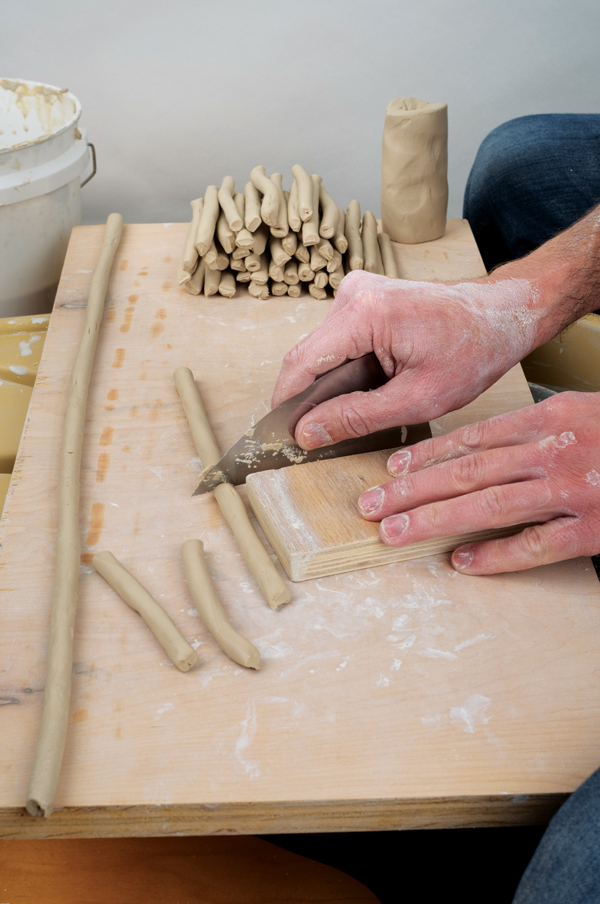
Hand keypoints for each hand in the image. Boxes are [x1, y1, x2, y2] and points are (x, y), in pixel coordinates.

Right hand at [272, 270, 543, 449]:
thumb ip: (357, 417)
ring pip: (321, 351)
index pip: (301, 364)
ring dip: (329, 385)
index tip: (280, 438)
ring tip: (352, 414)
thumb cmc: (473, 351)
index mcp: (365, 313)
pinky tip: (367, 390)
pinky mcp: (363, 298)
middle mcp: (353, 294)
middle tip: (317, 439)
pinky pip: (337, 341)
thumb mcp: (418, 399)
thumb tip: (307, 433)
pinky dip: (344, 370)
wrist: (502, 315)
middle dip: (308, 399)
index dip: (286, 404)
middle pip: (307, 357)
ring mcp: (357, 292)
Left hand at [357, 391, 599, 573]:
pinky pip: (534, 545)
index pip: (473, 438)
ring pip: (488, 505)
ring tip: (394, 532)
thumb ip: (538, 428)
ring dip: (434, 520)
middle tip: (370, 505)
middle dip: (411, 490)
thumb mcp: (583, 412)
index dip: (425, 456)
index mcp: (552, 417)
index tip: (390, 470)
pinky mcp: (594, 529)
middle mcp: (555, 450)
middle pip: (467, 471)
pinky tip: (462, 562)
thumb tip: (487, 450)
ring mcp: (573, 491)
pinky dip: (496, 556)